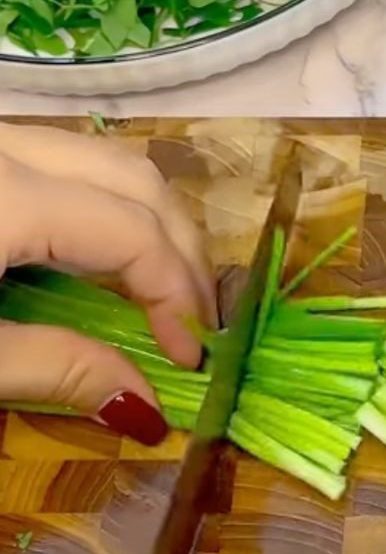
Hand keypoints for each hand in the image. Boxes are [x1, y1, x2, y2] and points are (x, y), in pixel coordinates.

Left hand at [0, 123, 215, 443]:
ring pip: (109, 162)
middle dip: (184, 252)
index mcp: (4, 197)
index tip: (189, 359)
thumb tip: (149, 408)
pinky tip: (106, 257)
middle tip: (197, 321)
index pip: (132, 234)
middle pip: (138, 180)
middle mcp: (7, 146)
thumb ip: (54, 370)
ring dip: (154, 223)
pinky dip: (111, 208)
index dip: (177, 296)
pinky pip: (71, 164)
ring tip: (166, 288)